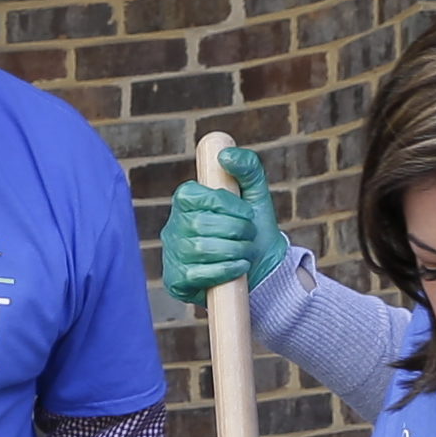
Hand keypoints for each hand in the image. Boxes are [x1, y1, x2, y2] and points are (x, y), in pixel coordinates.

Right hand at [158, 143, 290, 303]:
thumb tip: (225, 155)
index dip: (226, 205)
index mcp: (186, 201)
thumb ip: (247, 168)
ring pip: (198, 248)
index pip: (194, 196)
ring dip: (233, 250)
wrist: (263, 270)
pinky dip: (225, 270)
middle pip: (198, 224)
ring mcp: (172, 254)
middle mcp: (173, 226)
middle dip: (234, 230)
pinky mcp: (176, 280)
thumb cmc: (254, 230)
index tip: (247, 213)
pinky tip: (238, 268)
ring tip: (246, 251)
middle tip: (250, 235)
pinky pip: (196, 274)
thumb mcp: (256, 194)